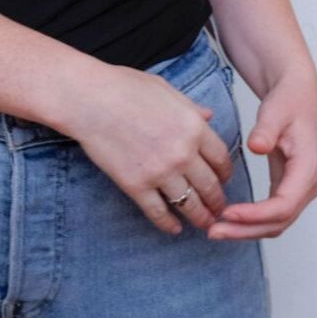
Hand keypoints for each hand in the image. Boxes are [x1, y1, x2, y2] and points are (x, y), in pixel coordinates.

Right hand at [61, 62, 234, 235]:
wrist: (90, 100)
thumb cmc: (125, 88)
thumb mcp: (167, 91)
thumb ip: (191, 108)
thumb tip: (208, 116)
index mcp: (194, 126)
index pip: (221, 158)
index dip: (226, 174)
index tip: (225, 181)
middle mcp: (182, 152)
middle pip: (210, 185)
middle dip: (217, 201)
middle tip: (220, 210)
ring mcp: (160, 171)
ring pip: (189, 204)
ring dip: (200, 217)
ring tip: (204, 224)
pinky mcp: (136, 185)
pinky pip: (158, 212)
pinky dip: (168, 224)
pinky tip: (174, 229)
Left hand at [208, 67, 316, 240]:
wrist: (297, 94)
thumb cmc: (288, 101)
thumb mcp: (275, 110)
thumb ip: (266, 129)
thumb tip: (256, 146)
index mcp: (309, 167)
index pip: (284, 205)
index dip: (255, 214)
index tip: (228, 213)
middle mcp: (309, 184)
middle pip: (279, 222)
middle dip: (245, 230)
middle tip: (213, 231)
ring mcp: (301, 189)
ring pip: (275, 224)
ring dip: (246, 231)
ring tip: (216, 230)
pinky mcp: (289, 189)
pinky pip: (271, 215)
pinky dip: (250, 222)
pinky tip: (228, 220)